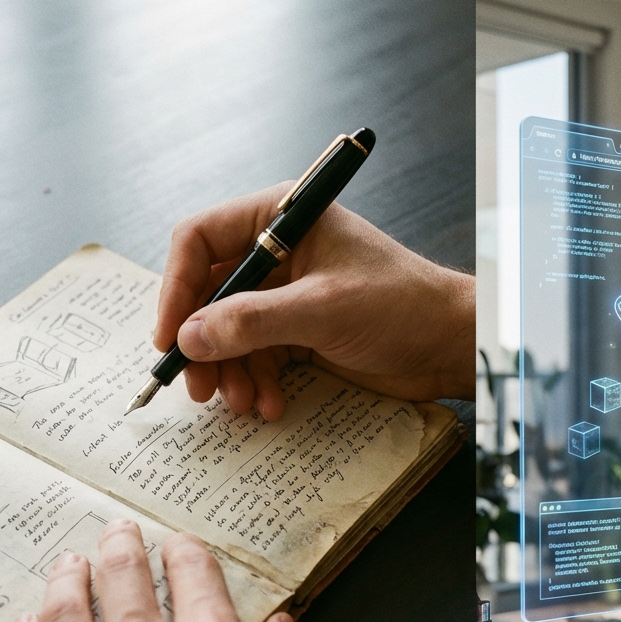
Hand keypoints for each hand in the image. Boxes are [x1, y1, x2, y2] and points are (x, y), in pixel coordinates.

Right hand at [155, 184, 475, 419]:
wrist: (450, 344)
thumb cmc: (402, 306)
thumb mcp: (323, 310)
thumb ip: (253, 321)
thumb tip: (190, 337)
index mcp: (281, 218)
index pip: (200, 240)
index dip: (177, 288)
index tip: (170, 337)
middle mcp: (279, 251)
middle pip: (209, 292)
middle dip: (203, 342)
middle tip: (199, 386)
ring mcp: (288, 292)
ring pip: (230, 330)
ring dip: (231, 370)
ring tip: (245, 403)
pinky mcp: (300, 329)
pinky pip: (258, 354)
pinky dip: (257, 381)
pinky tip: (270, 404)